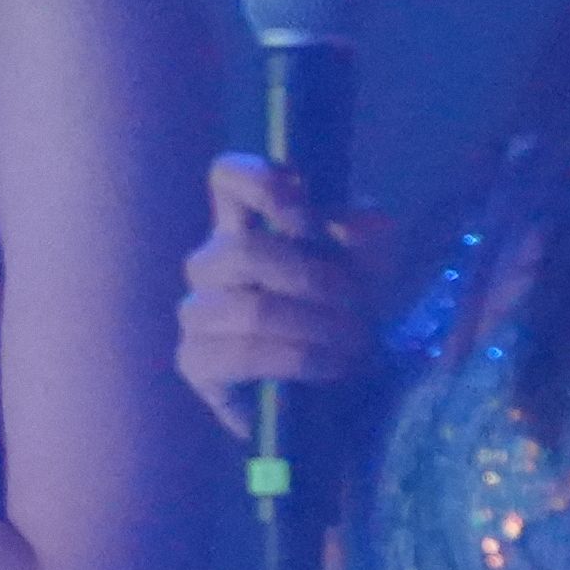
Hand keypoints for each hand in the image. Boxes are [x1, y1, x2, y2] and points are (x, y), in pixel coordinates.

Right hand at [177, 154, 400, 432]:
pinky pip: (238, 355)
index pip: (228, 177)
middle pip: (242, 251)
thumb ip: (368, 234)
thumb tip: (351, 227)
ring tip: (354, 343)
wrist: (343, 391)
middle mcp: (213, 263)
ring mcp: (198, 312)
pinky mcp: (195, 363)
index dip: (262, 184)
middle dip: (312, 280)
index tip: (307, 219)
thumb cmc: (351, 315)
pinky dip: (297, 359)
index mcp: (248, 224)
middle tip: (357, 305)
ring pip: (248, 308)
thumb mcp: (374, 266)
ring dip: (313, 325)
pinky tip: (328, 367)